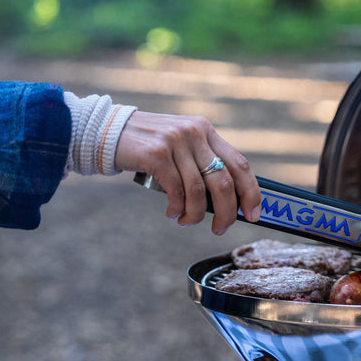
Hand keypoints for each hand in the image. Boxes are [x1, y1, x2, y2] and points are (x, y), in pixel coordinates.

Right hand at [113, 111, 261, 234]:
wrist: (107, 131)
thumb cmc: (149, 147)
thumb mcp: (182, 145)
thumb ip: (203, 162)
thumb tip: (229, 202)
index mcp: (207, 131)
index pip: (241, 164)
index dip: (251, 193)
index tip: (253, 215)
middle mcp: (195, 133)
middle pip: (224, 182)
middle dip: (227, 212)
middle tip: (220, 229)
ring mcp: (176, 141)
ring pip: (199, 190)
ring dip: (196, 214)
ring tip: (187, 221)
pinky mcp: (156, 153)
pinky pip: (177, 190)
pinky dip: (178, 208)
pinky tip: (172, 213)